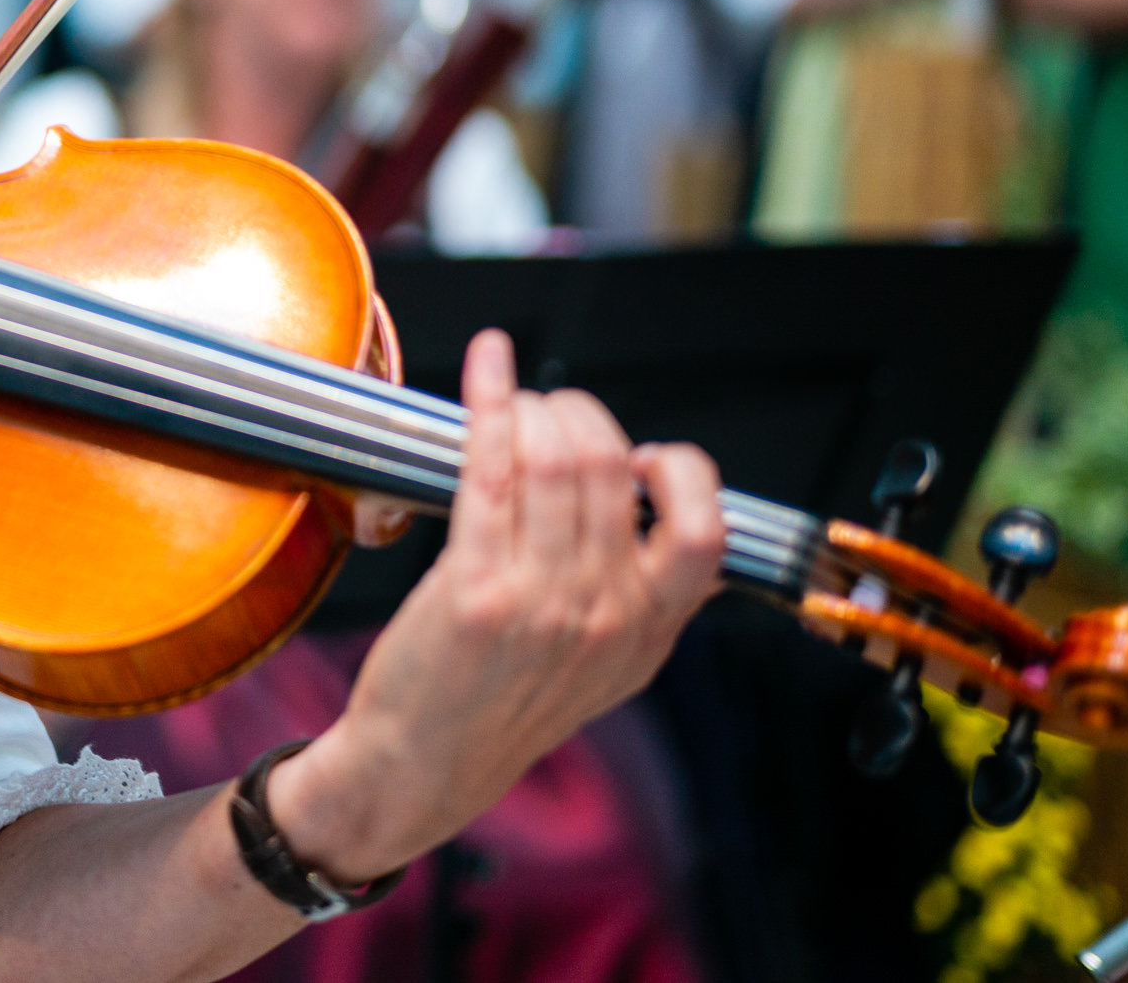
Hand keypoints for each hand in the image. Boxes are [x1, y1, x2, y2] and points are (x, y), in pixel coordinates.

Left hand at [269, 329, 723, 881]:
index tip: (635, 459)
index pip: (706, 526)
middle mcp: (607, 615)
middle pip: (612, 467)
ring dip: (531, 408)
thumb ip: (641, 594)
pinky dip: (491, 399)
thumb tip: (652, 498)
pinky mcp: (475, 588)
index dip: (674, 469)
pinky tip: (487, 362)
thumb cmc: (499, 702)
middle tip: (549, 416)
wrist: (422, 765)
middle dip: (579, 416)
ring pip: (554, 459)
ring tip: (514, 404)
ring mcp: (543, 602)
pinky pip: (491, 467)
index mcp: (649, 630)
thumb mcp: (603, 665)